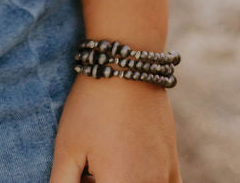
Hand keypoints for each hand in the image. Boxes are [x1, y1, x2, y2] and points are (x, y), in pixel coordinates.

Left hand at [49, 73, 181, 182]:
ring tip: (103, 159)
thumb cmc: (92, 106)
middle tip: (88, 164)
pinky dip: (143, 181)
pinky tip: (126, 162)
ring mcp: (164, 177)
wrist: (126, 67)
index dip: (85, 182)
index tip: (81, 169)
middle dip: (98, 181)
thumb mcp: (66, 148)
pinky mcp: (173, 165)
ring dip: (119, 179)